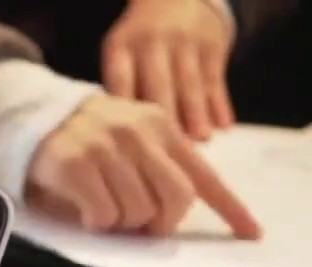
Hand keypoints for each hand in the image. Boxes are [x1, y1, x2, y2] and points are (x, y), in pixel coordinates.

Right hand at [25, 94, 260, 237]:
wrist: (30, 117)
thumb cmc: (86, 139)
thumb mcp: (132, 139)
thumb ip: (158, 167)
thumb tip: (172, 216)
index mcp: (161, 127)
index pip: (204, 174)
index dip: (230, 208)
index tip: (251, 233)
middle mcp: (139, 133)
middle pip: (175, 199)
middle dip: (161, 222)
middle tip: (141, 225)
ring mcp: (106, 147)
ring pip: (138, 211)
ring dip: (122, 224)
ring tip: (105, 210)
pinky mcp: (76, 165)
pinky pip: (103, 214)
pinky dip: (97, 223)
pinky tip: (86, 211)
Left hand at [103, 0, 234, 138]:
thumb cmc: (139, 42)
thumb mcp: (122, 53)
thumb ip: (122, 88)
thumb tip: (124, 138)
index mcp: (121, 46)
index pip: (120, 79)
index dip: (124, 110)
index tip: (126, 139)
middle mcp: (151, 42)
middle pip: (157, 84)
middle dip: (166, 117)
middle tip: (170, 148)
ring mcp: (184, 41)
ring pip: (190, 82)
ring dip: (197, 113)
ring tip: (201, 140)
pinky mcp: (212, 43)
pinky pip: (215, 77)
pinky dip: (220, 103)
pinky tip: (224, 125)